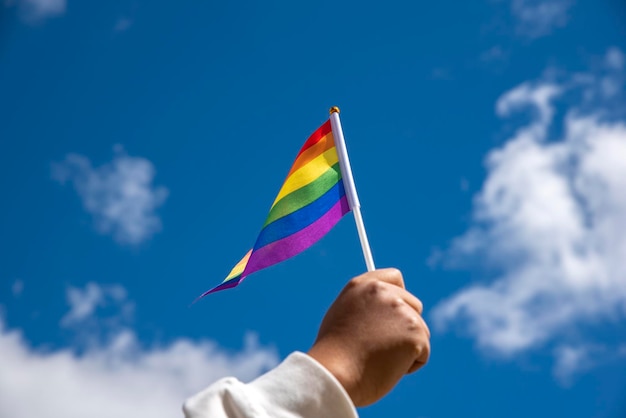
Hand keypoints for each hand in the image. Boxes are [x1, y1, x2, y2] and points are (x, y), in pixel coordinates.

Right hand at [308, 268, 429, 406]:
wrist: (336, 373)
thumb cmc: (334, 355)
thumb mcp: (342, 317)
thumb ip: (364, 307)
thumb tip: (383, 314)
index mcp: (362, 285)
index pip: (394, 277)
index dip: (400, 294)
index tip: (399, 310)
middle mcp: (383, 292)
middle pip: (414, 306)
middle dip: (407, 326)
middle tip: (385, 346)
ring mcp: (401, 310)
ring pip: (421, 331)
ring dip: (408, 347)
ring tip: (380, 359)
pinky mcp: (415, 332)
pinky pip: (423, 352)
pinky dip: (410, 364)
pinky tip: (388, 367)